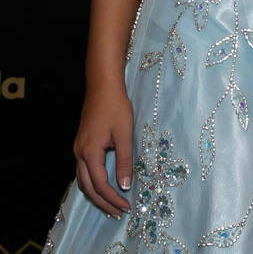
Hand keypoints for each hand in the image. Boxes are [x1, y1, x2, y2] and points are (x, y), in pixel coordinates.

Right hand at [72, 83, 133, 216]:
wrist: (102, 86)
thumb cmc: (116, 107)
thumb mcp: (124, 133)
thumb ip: (124, 160)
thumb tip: (124, 186)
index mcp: (90, 152)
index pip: (100, 185)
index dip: (113, 198)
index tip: (126, 207)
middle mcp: (79, 154)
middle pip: (88, 188)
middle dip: (104, 203)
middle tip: (118, 213)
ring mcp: (78, 149)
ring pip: (83, 181)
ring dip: (97, 195)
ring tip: (111, 205)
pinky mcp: (81, 145)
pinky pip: (83, 171)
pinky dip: (92, 183)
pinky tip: (102, 186)